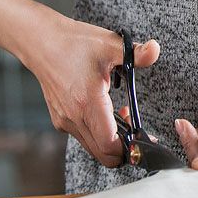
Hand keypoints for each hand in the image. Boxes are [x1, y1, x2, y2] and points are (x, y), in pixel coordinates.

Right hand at [24, 19, 159, 167]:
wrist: (42, 43)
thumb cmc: (74, 43)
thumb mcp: (110, 44)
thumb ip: (136, 52)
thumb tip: (155, 49)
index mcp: (88, 102)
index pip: (109, 144)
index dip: (130, 147)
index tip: (145, 137)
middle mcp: (74, 117)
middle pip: (102, 154)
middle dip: (124, 149)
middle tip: (137, 132)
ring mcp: (65, 121)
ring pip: (92, 147)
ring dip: (111, 140)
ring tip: (123, 115)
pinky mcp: (60, 119)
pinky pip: (83, 137)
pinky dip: (97, 133)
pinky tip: (105, 111)